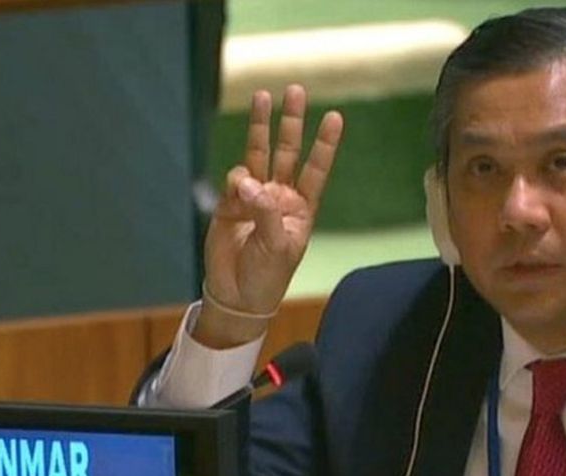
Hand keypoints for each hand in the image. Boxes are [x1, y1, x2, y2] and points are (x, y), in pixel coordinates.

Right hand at [194, 85, 343, 348]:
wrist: (236, 295)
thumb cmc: (267, 275)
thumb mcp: (277, 245)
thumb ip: (265, 210)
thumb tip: (248, 179)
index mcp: (302, 208)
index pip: (316, 169)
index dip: (325, 144)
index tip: (335, 117)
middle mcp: (280, 196)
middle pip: (288, 151)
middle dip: (292, 121)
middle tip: (295, 90)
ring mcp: (254, 197)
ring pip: (259, 154)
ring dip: (260, 126)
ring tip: (262, 96)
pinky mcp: (230, 202)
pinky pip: (235, 179)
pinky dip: (237, 178)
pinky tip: (238, 189)